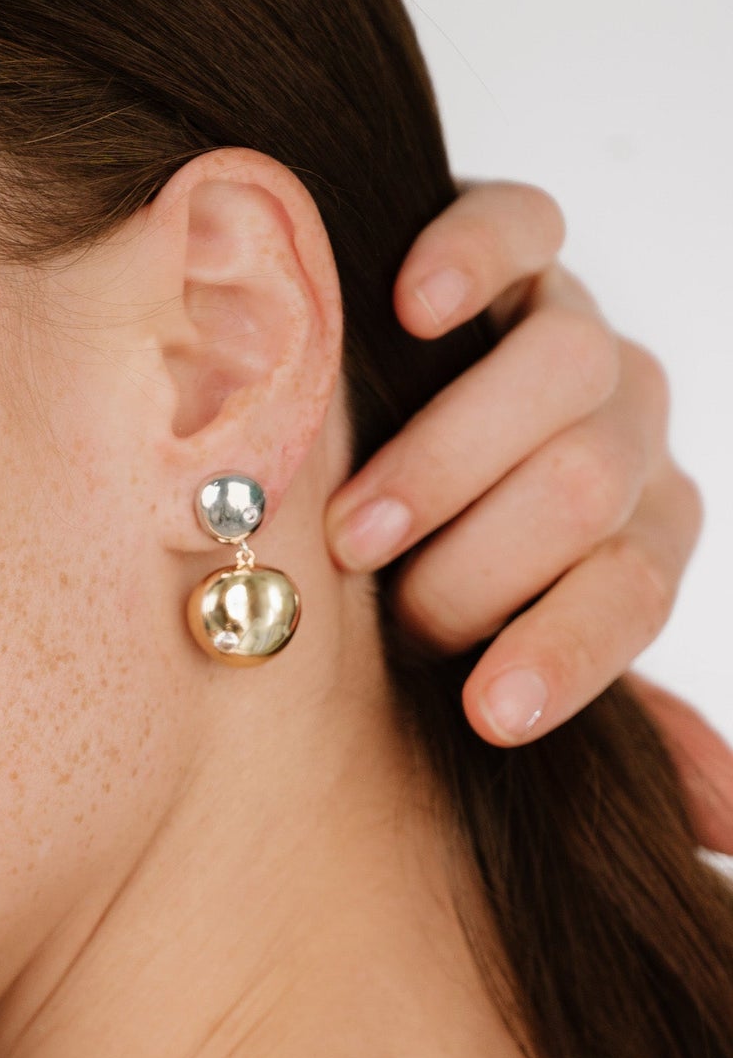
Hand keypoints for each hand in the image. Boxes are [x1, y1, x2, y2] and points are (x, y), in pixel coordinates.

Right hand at [324, 181, 732, 851]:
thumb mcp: (512, 662)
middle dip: (483, 568)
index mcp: (633, 542)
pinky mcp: (511, 249)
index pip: (629, 595)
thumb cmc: (436, 578)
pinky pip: (516, 229)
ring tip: (360, 525)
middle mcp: (619, 435)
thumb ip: (616, 730)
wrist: (371, 436)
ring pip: (561, 370)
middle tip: (393, 610)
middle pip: (586, 487)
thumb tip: (730, 828)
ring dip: (452, 461)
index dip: (566, 658)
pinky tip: (409, 313)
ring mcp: (569, 333)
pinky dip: (468, 263)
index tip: (486, 714)